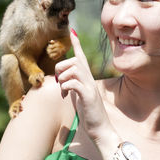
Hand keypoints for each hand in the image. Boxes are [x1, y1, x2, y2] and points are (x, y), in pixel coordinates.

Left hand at [55, 29, 121, 158]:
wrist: (100, 129)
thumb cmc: (89, 113)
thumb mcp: (78, 96)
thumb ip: (73, 85)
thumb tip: (62, 79)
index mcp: (87, 78)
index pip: (81, 56)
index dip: (77, 44)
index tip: (72, 31)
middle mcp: (90, 79)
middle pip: (73, 60)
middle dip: (61, 68)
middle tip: (59, 81)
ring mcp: (90, 86)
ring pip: (72, 69)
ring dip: (62, 78)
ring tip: (62, 90)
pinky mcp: (88, 95)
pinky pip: (73, 82)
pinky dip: (65, 87)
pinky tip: (64, 95)